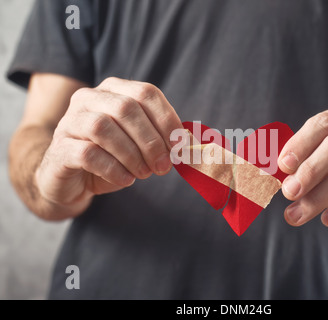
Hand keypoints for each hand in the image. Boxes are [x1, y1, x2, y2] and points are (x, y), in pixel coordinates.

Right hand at [36, 77, 182, 209]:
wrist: (70, 178)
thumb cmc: (110, 157)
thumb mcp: (138, 143)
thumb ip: (160, 137)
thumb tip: (188, 143)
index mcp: (113, 90)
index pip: (146, 93)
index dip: (167, 119)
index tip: (180, 146)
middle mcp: (89, 99)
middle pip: (126, 108)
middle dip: (151, 141)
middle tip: (163, 166)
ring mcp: (70, 121)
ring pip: (103, 128)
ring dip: (132, 154)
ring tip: (144, 173)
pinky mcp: (60, 148)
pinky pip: (88, 154)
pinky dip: (113, 169)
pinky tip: (126, 180)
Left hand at [278, 103, 327, 232]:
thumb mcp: (323, 154)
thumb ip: (301, 157)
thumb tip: (272, 171)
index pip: (325, 122)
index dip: (301, 143)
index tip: (282, 165)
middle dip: (310, 170)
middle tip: (288, 192)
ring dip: (317, 198)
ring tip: (295, 215)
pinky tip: (327, 219)